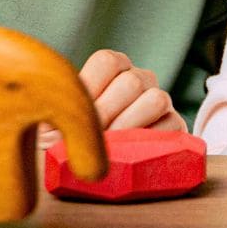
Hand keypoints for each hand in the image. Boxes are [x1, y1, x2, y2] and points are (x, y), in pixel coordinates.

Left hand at [38, 49, 183, 148]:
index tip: (76, 113)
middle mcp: (139, 79)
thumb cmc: (78, 140)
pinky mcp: (176, 125)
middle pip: (130, 82)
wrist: (107, 166)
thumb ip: (56, 117)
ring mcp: (160, 99)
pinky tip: (131, 155)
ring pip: (155, 99)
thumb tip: (51, 125)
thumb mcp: (63, 124)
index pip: (107, 61)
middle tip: (90, 137)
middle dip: (107, 114)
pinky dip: (151, 141)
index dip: (91, 87)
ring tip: (110, 148)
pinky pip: (172, 126)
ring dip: (130, 126)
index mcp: (112, 69)